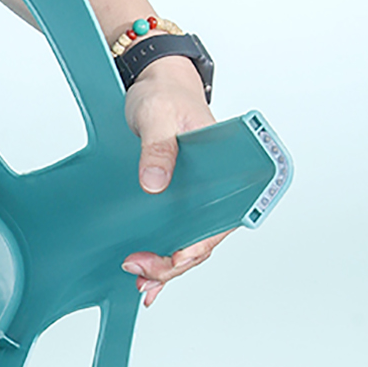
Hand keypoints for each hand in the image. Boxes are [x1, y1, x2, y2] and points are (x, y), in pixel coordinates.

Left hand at [120, 54, 227, 307]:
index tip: (175, 257)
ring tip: (142, 283)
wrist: (155, 84)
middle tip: (140, 272)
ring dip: (168, 268)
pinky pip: (175, 233)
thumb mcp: (158, 115)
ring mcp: (197, 197)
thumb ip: (158, 147)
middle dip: (174, 264)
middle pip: (203, 240)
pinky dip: (162, 257)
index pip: (220, 221)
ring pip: (189, 243)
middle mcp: (216, 190)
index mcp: (226, 172)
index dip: (198, 247)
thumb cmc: (166, 96)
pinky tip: (147, 278)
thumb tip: (154, 183)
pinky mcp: (177, 199)